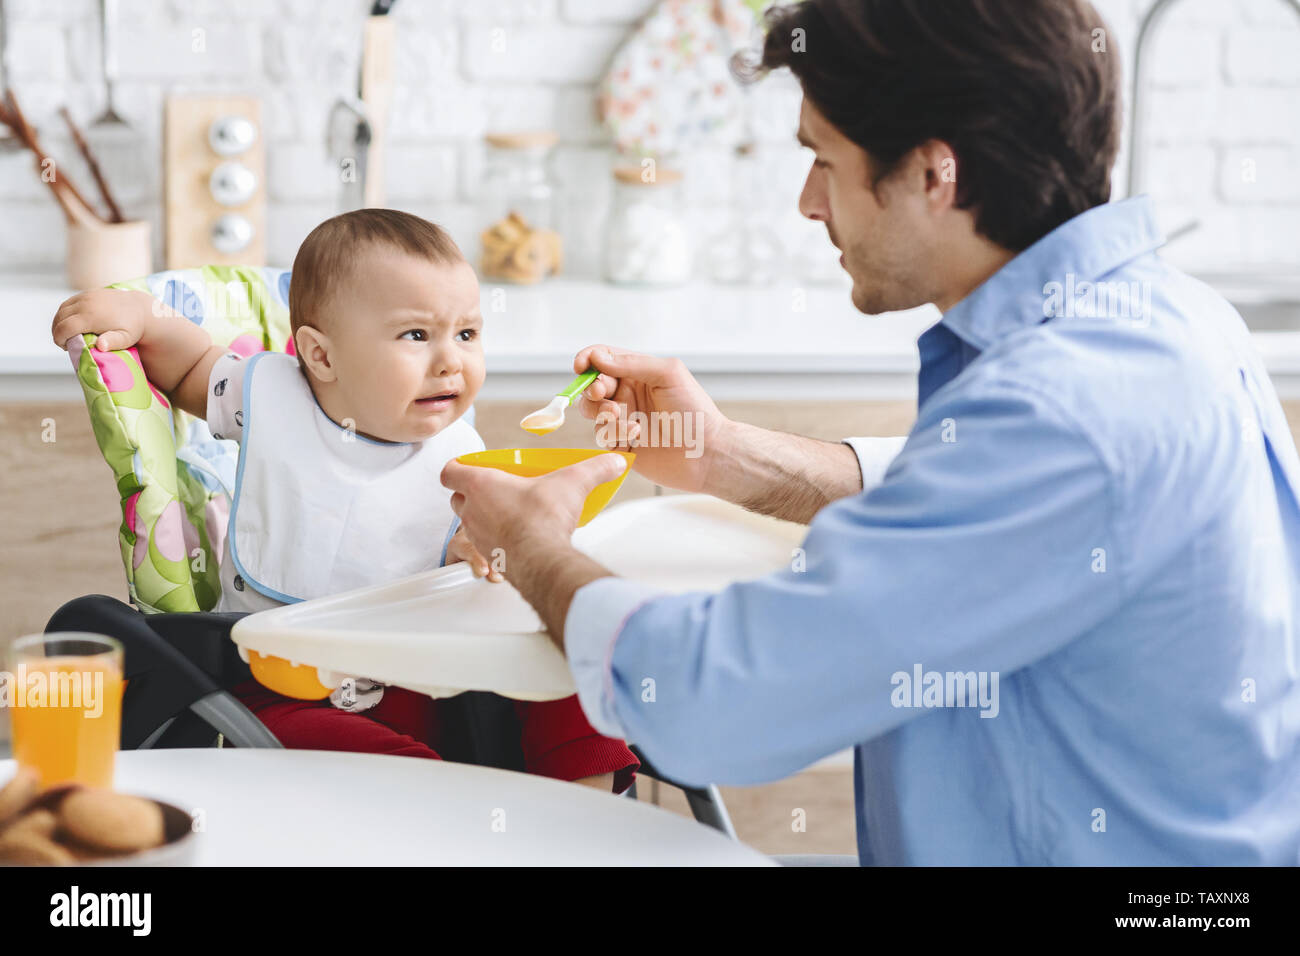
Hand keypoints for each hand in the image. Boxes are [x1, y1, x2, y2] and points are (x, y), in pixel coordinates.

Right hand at [50, 289, 162, 352]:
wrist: (140, 308)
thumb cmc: (132, 328)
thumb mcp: (125, 338)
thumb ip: (112, 342)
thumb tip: (101, 345)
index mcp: (92, 316)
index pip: (65, 327)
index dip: (59, 338)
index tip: (64, 347)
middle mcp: (86, 303)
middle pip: (60, 318)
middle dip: (57, 331)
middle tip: (64, 342)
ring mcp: (86, 296)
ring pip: (62, 309)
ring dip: (59, 322)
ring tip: (65, 334)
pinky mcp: (88, 292)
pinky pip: (69, 302)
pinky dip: (65, 313)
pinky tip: (70, 322)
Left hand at [440, 453, 629, 577]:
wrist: (541, 560)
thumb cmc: (543, 518)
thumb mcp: (573, 483)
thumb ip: (595, 469)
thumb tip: (615, 461)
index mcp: (481, 484)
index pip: (450, 471)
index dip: (458, 468)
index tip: (472, 467)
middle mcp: (472, 510)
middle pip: (457, 497)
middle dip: (471, 493)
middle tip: (496, 489)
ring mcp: (477, 536)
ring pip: (469, 522)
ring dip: (483, 516)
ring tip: (509, 513)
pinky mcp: (488, 556)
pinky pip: (483, 544)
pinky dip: (495, 539)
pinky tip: (517, 536)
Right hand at [572, 345, 730, 493]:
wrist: (707, 454)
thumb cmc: (695, 412)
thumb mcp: (668, 375)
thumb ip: (632, 363)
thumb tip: (598, 357)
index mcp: (639, 374)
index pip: (604, 359)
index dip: (588, 360)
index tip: (581, 366)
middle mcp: (629, 395)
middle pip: (592, 387)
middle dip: (592, 390)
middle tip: (603, 395)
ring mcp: (624, 420)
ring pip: (593, 413)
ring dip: (602, 414)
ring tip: (622, 417)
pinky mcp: (622, 445)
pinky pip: (602, 438)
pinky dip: (614, 435)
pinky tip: (636, 437)